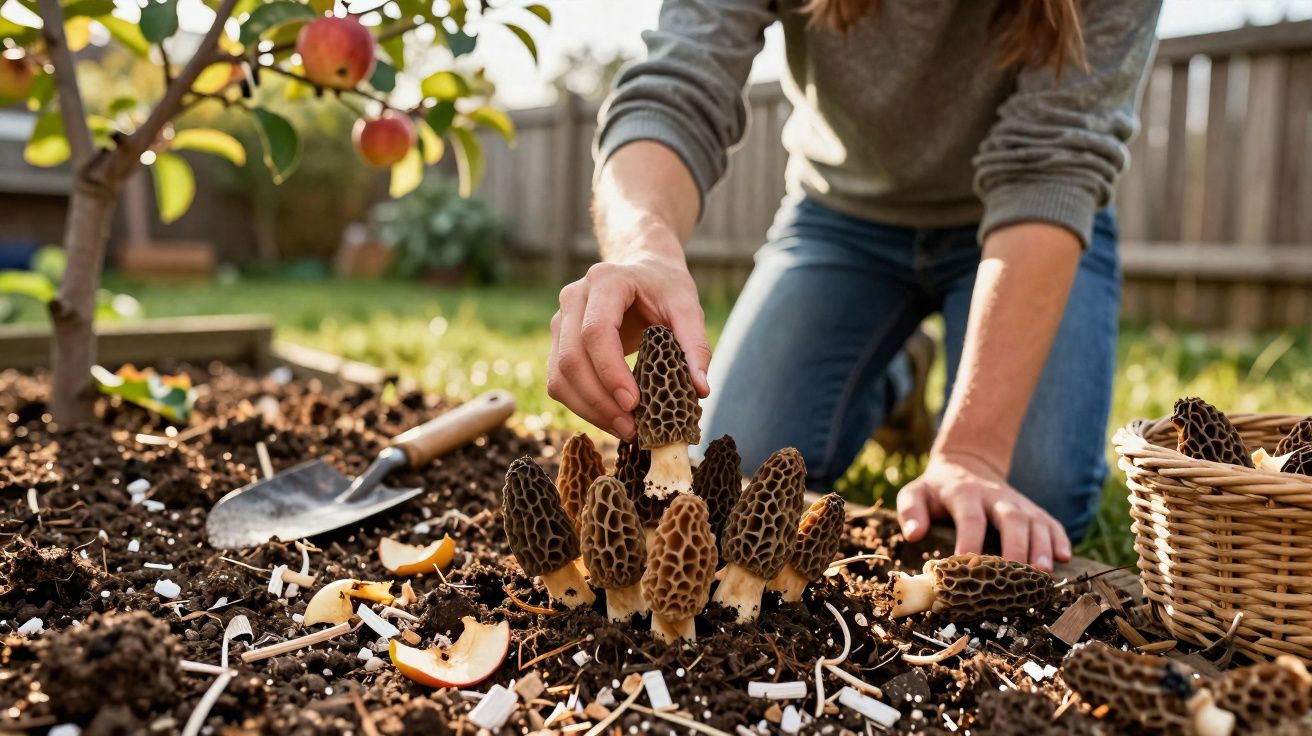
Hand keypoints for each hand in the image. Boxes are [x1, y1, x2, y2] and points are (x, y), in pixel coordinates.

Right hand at [547, 234, 710, 438]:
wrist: (642, 271)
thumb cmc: (664, 288)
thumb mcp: (687, 307)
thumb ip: (695, 345)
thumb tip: (700, 390)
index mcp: (605, 281)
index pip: (595, 331)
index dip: (611, 371)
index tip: (634, 404)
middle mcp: (573, 298)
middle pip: (572, 358)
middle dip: (599, 400)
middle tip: (632, 428)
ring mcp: (560, 321)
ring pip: (560, 375)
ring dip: (589, 410)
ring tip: (625, 430)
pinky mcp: (558, 344)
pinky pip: (560, 383)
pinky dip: (583, 407)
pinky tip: (611, 419)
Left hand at [896, 451, 1070, 571]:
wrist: (967, 463)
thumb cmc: (938, 489)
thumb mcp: (916, 493)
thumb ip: (911, 511)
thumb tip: (914, 534)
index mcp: (964, 494)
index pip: (970, 518)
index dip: (970, 541)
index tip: (968, 566)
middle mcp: (995, 496)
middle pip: (1011, 518)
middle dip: (1017, 545)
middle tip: (1020, 573)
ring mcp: (1017, 502)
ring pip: (1035, 520)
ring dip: (1042, 545)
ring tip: (1044, 572)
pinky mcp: (1032, 508)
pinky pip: (1050, 521)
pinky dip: (1060, 538)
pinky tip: (1065, 557)